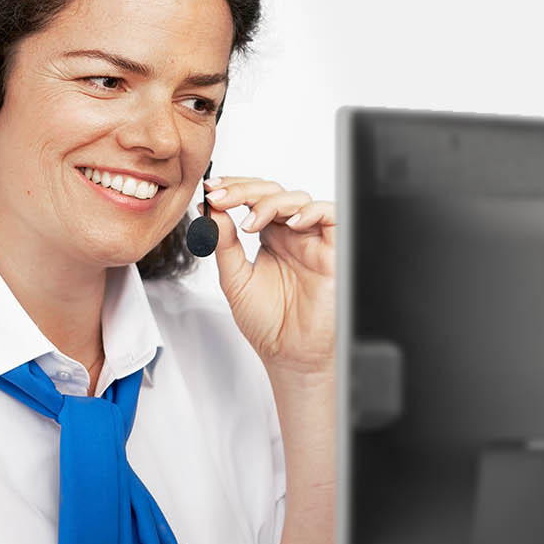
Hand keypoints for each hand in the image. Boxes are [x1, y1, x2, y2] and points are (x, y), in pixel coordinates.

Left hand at [203, 175, 335, 376]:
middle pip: (272, 192)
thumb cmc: (268, 323)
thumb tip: (211, 211)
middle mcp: (291, 234)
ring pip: (297, 198)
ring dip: (270, 203)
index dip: (232, 189)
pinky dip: (311, 211)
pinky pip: (330, 215)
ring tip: (249, 223)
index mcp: (269, 237)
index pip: (252, 199)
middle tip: (221, 197)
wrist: (290, 354)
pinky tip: (290, 223)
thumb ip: (223, 244)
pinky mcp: (333, 249)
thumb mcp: (235, 279)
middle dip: (244, 189)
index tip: (210, 191)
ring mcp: (312, 239)